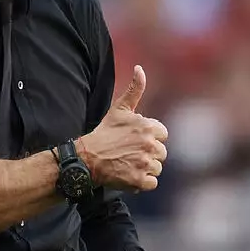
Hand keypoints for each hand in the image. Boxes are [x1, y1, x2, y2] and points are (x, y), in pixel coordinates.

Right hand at [78, 66, 168, 191]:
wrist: (87, 158)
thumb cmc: (104, 133)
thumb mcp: (119, 109)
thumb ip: (135, 89)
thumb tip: (140, 68)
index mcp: (149, 127)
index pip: (162, 135)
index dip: (150, 138)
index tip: (134, 140)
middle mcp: (150, 145)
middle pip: (161, 153)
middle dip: (148, 154)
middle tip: (129, 153)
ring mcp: (145, 163)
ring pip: (157, 168)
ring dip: (145, 168)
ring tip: (128, 163)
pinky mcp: (140, 180)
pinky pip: (152, 183)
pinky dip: (142, 182)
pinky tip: (129, 175)